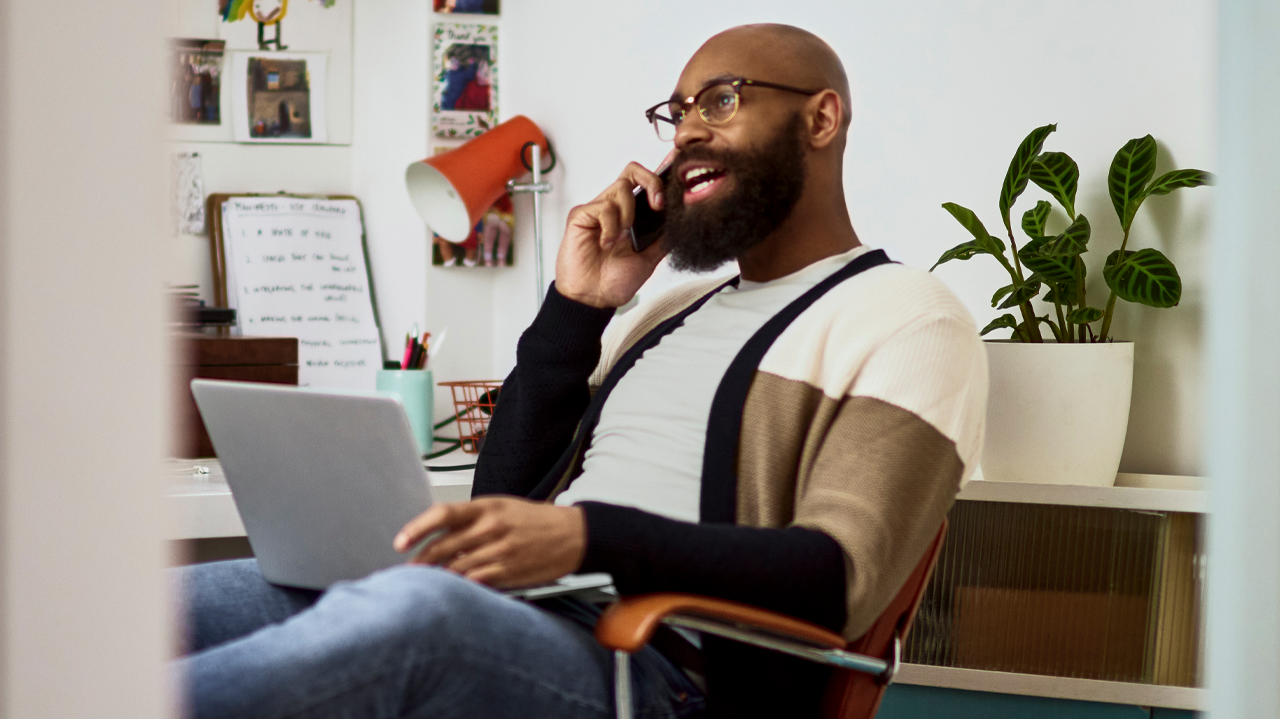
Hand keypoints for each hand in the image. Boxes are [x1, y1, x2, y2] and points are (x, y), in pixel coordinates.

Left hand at [394, 497, 586, 587]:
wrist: (574, 535)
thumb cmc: (537, 521)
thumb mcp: (504, 507)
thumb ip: (472, 518)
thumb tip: (440, 534)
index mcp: (487, 507)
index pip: (442, 514)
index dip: (416, 528)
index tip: (400, 542)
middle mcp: (491, 527)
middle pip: (442, 547)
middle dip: (420, 562)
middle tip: (407, 571)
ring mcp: (499, 552)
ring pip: (455, 568)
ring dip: (436, 578)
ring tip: (423, 584)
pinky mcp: (508, 572)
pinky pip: (475, 583)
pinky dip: (460, 588)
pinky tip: (452, 591)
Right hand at [554, 158, 671, 308]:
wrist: (593, 299)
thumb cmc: (614, 282)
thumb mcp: (649, 259)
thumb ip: (662, 239)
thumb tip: (681, 223)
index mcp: (632, 216)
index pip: (646, 183)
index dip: (661, 175)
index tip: (675, 178)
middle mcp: (615, 208)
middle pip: (634, 171)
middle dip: (651, 182)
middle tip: (657, 204)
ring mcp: (598, 210)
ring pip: (621, 187)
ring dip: (629, 213)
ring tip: (622, 238)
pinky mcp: (581, 215)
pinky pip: (603, 206)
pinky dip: (610, 226)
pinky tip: (606, 243)